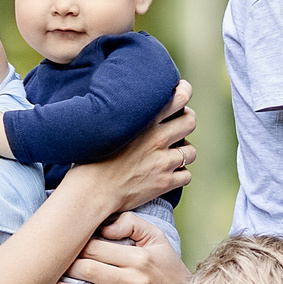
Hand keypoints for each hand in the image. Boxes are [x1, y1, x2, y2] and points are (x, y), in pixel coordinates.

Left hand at [56, 210, 188, 283]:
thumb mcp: (157, 239)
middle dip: (66, 266)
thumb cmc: (167, 268)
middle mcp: (136, 283)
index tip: (62, 245)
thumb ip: (131, 223)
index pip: (97, 247)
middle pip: (91, 271)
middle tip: (49, 265)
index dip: (76, 245)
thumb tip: (105, 226)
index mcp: (140, 258)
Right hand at [66, 81, 195, 214]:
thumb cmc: (91, 158)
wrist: (91, 191)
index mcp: (144, 120)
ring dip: (183, 152)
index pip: (180, 96)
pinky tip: (167, 174)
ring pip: (191, 151)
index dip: (184, 92)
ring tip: (170, 155)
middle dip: (185, 122)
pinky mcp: (165, 182)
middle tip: (176, 127)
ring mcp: (163, 161)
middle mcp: (158, 138)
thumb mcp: (107, 126)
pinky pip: (186, 175)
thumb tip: (134, 104)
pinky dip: (179, 175)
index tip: (181, 93)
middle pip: (190, 120)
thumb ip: (126, 114)